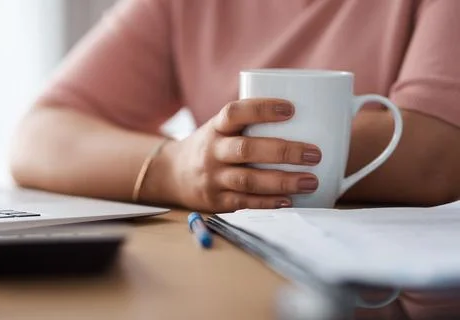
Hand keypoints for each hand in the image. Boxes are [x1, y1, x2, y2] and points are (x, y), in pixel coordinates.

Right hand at [163, 98, 321, 212]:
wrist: (172, 174)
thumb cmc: (210, 147)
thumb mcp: (220, 129)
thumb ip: (249, 125)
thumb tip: (306, 118)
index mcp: (215, 128)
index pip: (234, 112)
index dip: (262, 109)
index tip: (291, 109)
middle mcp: (212, 151)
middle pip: (246, 149)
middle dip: (283, 151)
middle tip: (314, 154)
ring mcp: (212, 178)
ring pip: (248, 180)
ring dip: (282, 181)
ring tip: (310, 181)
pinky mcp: (216, 201)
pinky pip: (244, 203)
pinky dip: (268, 203)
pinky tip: (289, 201)